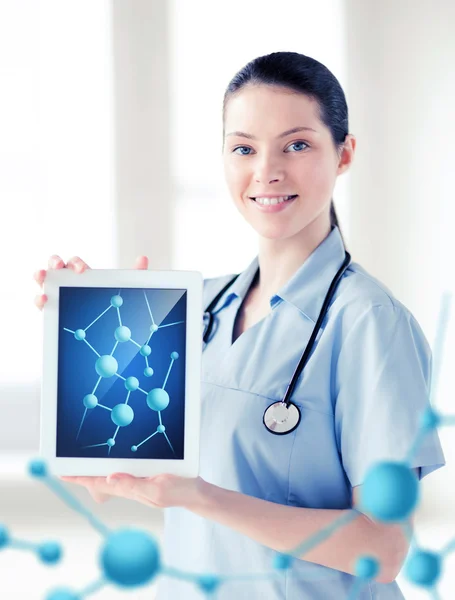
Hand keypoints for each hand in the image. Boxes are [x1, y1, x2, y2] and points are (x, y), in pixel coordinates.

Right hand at [33, 254, 149, 309]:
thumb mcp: (123, 290)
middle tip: (58, 266)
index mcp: (84, 275)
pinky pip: (42, 302)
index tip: (81, 270)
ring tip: (42, 276)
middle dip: (54, 262)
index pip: (76, 264)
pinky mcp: (53, 309)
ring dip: (41, 276)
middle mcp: (68, 282)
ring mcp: (58, 294)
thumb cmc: (111, 302)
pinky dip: (39, 299)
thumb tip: (143, 259)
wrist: (107, 327)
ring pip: (45, 281)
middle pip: (56, 266)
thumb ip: (134, 275)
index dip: (75, 263)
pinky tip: (43, 300)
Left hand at [60, 473, 206, 509]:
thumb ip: (134, 483)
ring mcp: (136, 481)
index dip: (79, 477)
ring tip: (83, 459)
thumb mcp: (158, 487)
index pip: (98, 482)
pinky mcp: (143, 476)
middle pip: (99, 480)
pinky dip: (112, 464)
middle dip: (82, 474)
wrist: (195, 492)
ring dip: (96, 469)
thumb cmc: (179, 491)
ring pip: (109, 475)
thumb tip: (110, 477)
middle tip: (67, 465)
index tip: (62, 472)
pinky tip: (113, 457)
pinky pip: (122, 470)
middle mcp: (129, 485)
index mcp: (129, 489)